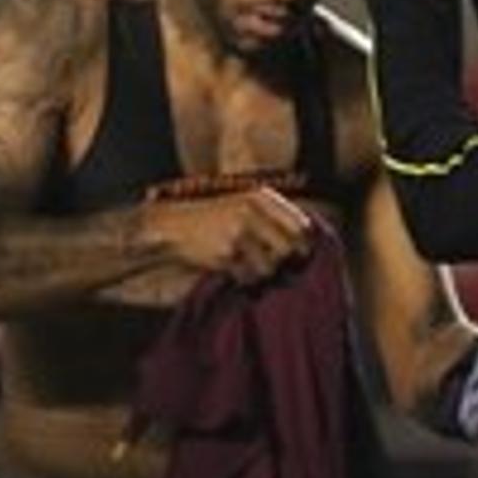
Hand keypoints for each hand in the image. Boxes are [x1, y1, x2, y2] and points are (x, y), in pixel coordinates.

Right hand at [148, 186, 316, 284]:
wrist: (170, 225)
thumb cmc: (210, 216)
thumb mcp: (242, 202)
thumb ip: (273, 214)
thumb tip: (307, 236)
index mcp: (260, 197)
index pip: (301, 225)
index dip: (303, 242)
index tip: (298, 251)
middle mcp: (251, 213)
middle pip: (289, 248)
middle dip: (285, 261)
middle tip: (275, 263)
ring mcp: (238, 234)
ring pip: (270, 266)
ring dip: (263, 272)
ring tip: (251, 268)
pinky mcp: (224, 255)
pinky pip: (247, 276)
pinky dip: (245, 280)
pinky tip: (236, 273)